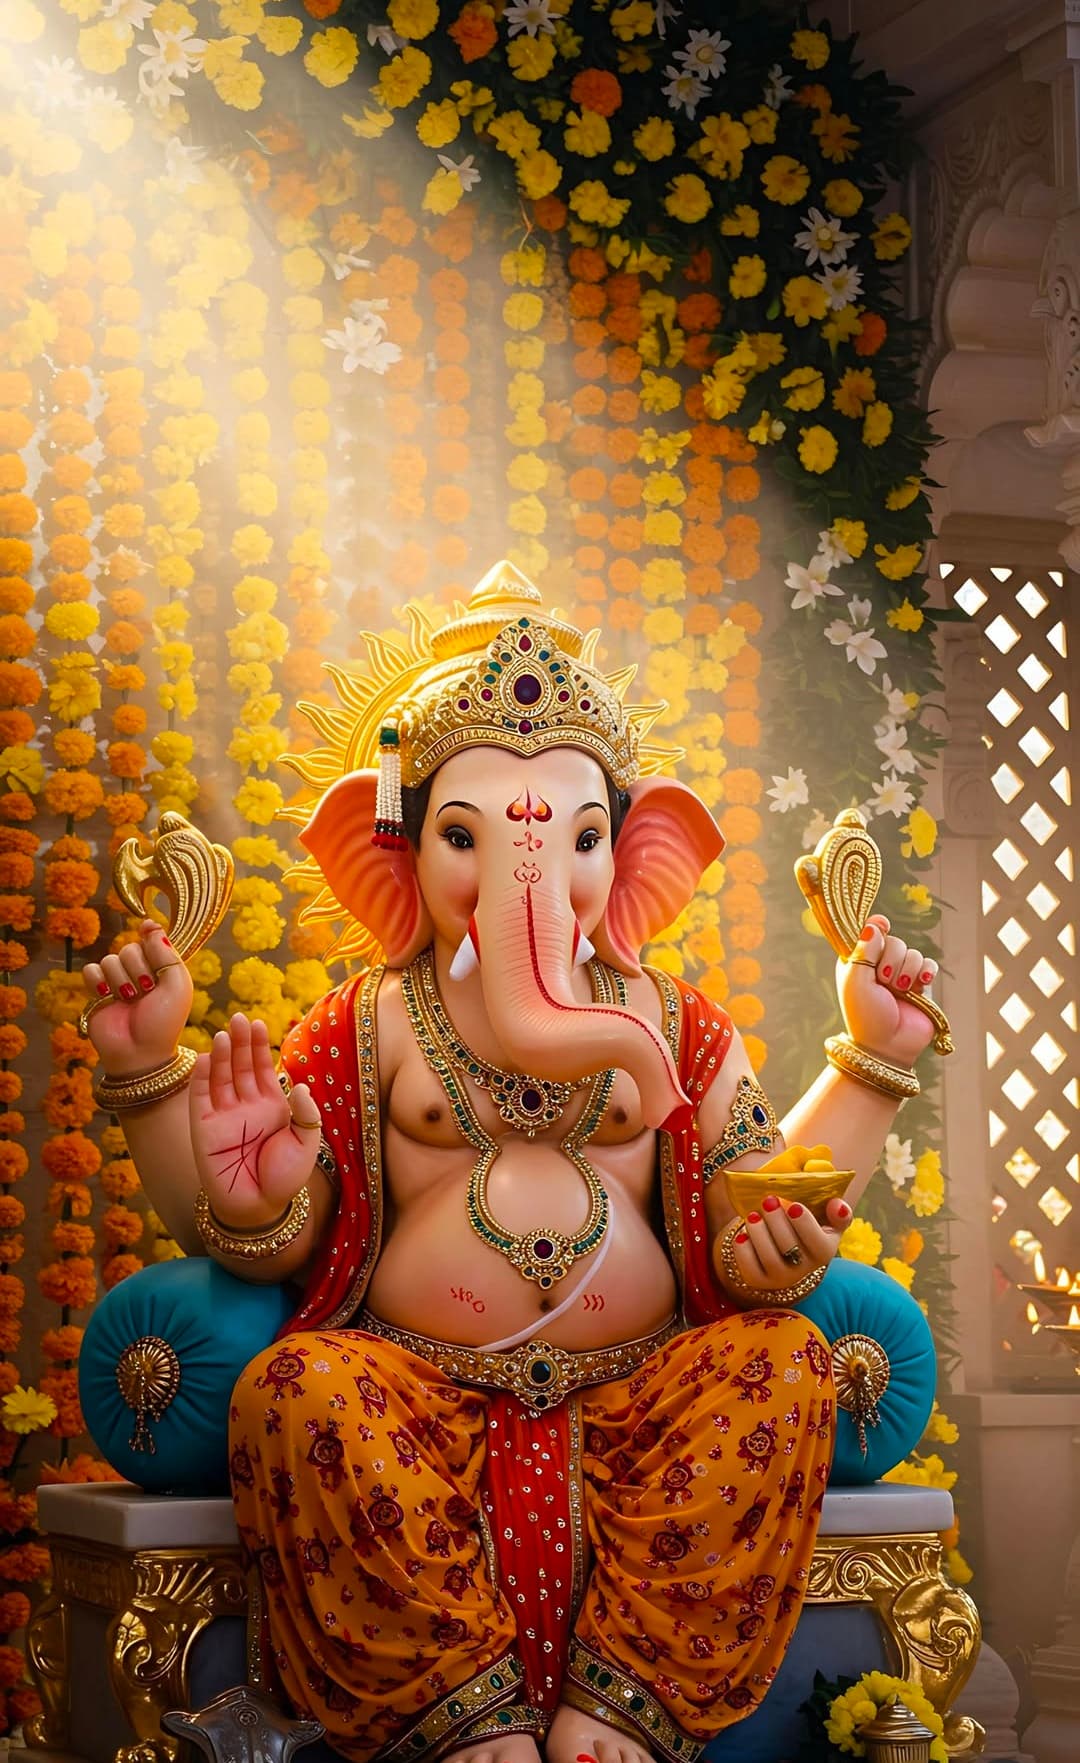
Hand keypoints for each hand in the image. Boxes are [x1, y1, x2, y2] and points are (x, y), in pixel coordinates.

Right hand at [81, 919, 193, 1076]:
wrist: (138, 1052)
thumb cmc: (163, 1021)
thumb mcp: (177, 985)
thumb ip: (166, 954)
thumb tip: (151, 925)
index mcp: (163, 969)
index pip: (152, 940)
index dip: (149, 933)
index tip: (146, 928)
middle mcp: (140, 973)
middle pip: (130, 948)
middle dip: (138, 968)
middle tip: (146, 990)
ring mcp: (117, 982)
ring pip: (111, 959)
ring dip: (120, 979)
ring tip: (129, 1000)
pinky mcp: (97, 992)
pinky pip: (91, 970)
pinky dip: (98, 981)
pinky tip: (107, 996)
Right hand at [190, 1013, 320, 1231]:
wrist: (260, 1209)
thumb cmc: (285, 1179)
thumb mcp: (306, 1142)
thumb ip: (305, 1113)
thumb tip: (298, 1083)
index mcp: (271, 1105)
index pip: (263, 1067)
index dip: (259, 1046)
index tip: (258, 1024)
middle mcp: (246, 1106)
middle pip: (241, 1066)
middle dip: (240, 1042)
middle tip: (239, 1018)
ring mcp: (223, 1116)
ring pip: (220, 1078)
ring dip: (222, 1056)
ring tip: (225, 1034)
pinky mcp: (203, 1130)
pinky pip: (201, 1099)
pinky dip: (202, 1079)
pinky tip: (206, 1059)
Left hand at [725, 1192, 850, 1296]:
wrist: (786, 1250)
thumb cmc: (808, 1229)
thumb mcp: (827, 1221)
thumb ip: (838, 1212)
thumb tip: (837, 1206)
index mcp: (825, 1251)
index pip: (819, 1243)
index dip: (805, 1224)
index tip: (793, 1205)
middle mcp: (804, 1269)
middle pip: (790, 1247)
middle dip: (777, 1221)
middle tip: (768, 1201)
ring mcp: (781, 1277)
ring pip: (769, 1258)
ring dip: (759, 1233)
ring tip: (753, 1215)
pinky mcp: (759, 1280)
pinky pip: (750, 1269)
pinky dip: (744, 1250)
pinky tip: (743, 1235)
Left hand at [837, 912, 937, 1067]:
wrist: (888, 1046)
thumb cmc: (866, 1016)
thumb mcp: (856, 982)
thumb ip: (864, 951)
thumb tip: (875, 924)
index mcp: (857, 962)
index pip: (869, 933)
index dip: (877, 927)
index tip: (884, 925)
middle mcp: (878, 965)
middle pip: (895, 941)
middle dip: (892, 960)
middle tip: (884, 982)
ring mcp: (900, 975)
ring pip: (913, 952)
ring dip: (907, 971)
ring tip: (899, 991)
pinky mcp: (920, 984)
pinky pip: (928, 964)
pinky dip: (926, 971)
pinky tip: (920, 983)